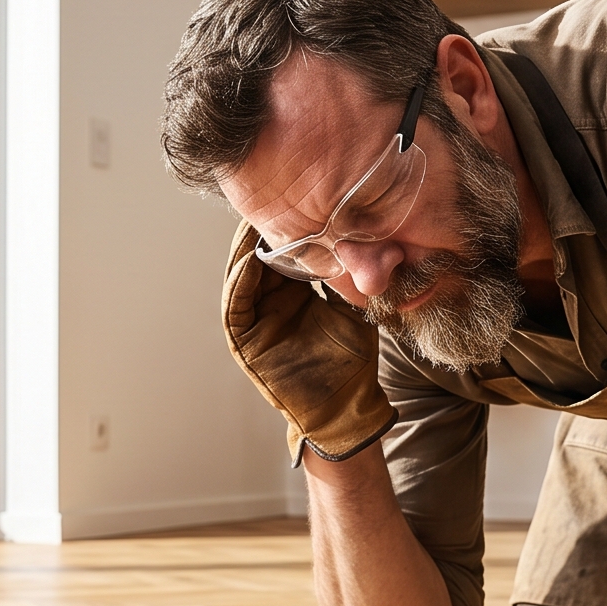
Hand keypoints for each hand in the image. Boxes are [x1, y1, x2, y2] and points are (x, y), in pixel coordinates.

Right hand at [222, 222, 393, 461]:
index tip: (295, 198)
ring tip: (252, 222)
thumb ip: (353, 276)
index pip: (283, 251)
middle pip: (258, 257)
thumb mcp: (354, 306)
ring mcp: (254, 321)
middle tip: (267, 198)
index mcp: (292, 293)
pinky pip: (236, 305)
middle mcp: (269, 303)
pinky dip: (240, 281)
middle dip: (261, 229)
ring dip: (244, 250)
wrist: (346, 407)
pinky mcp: (244, 342)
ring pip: (242, 276)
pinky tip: (249, 261)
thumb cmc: (352, 361)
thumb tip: (370, 239)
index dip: (286, 226)